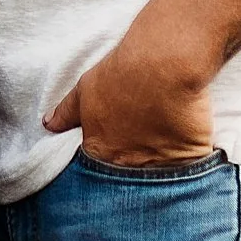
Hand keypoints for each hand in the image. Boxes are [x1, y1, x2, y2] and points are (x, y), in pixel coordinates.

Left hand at [46, 35, 216, 168]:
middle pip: (130, 178)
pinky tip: (190, 150)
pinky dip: (191, 165)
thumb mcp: (85, 90)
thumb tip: (48, 124)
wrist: (163, 63)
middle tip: (143, 147)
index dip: (107, 160)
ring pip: (161, 177)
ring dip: (162, 170)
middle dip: (133, 170)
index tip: (118, 147)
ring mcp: (160, 165)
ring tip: (167, 147)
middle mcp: (128, 165)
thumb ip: (66, 113)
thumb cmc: (121, 73)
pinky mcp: (190, 157)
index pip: (98, 170)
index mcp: (101, 151)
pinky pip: (192, 170)